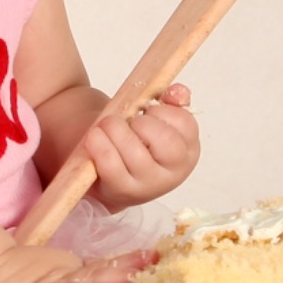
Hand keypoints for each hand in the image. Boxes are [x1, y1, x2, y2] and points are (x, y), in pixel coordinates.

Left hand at [86, 83, 198, 210]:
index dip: (162, 110)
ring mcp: (148, 186)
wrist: (105, 172)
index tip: (148, 110)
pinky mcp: (122, 191)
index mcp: (187, 151)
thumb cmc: (135, 141)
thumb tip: (178, 92)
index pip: (185, 124)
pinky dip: (99, 144)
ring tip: (107, 125)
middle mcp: (173, 173)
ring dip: (115, 129)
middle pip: (165, 140)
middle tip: (129, 120)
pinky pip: (110, 164)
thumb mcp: (156, 121)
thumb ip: (171, 103)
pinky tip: (95, 137)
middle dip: (141, 122)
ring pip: (135, 151)